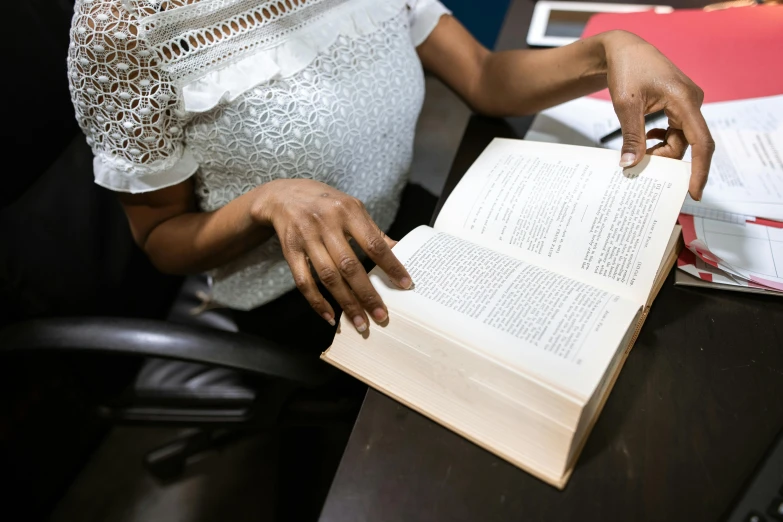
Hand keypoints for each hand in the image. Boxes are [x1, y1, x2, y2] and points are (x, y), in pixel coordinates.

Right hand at [252, 179, 411, 331]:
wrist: (283, 196)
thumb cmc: (326, 204)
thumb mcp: (352, 208)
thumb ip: (374, 232)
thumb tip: (401, 252)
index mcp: (348, 212)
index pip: (374, 244)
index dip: (391, 266)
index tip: (405, 285)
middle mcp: (326, 224)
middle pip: (349, 266)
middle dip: (367, 294)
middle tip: (381, 316)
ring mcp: (306, 238)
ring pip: (328, 277)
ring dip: (346, 303)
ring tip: (360, 323)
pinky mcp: (290, 251)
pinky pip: (303, 281)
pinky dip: (317, 301)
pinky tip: (331, 317)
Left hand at [601, 31, 714, 199]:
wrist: (624, 50)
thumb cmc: (627, 70)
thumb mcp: (626, 105)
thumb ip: (632, 136)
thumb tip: (631, 164)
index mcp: (686, 101)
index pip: (701, 142)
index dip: (699, 170)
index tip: (693, 192)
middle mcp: (692, 102)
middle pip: (686, 144)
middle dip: (665, 159)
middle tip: (639, 168)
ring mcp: (687, 103)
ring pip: (679, 140)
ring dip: (659, 150)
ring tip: (637, 152)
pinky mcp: (678, 105)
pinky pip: (675, 131)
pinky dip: (660, 140)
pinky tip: (645, 139)